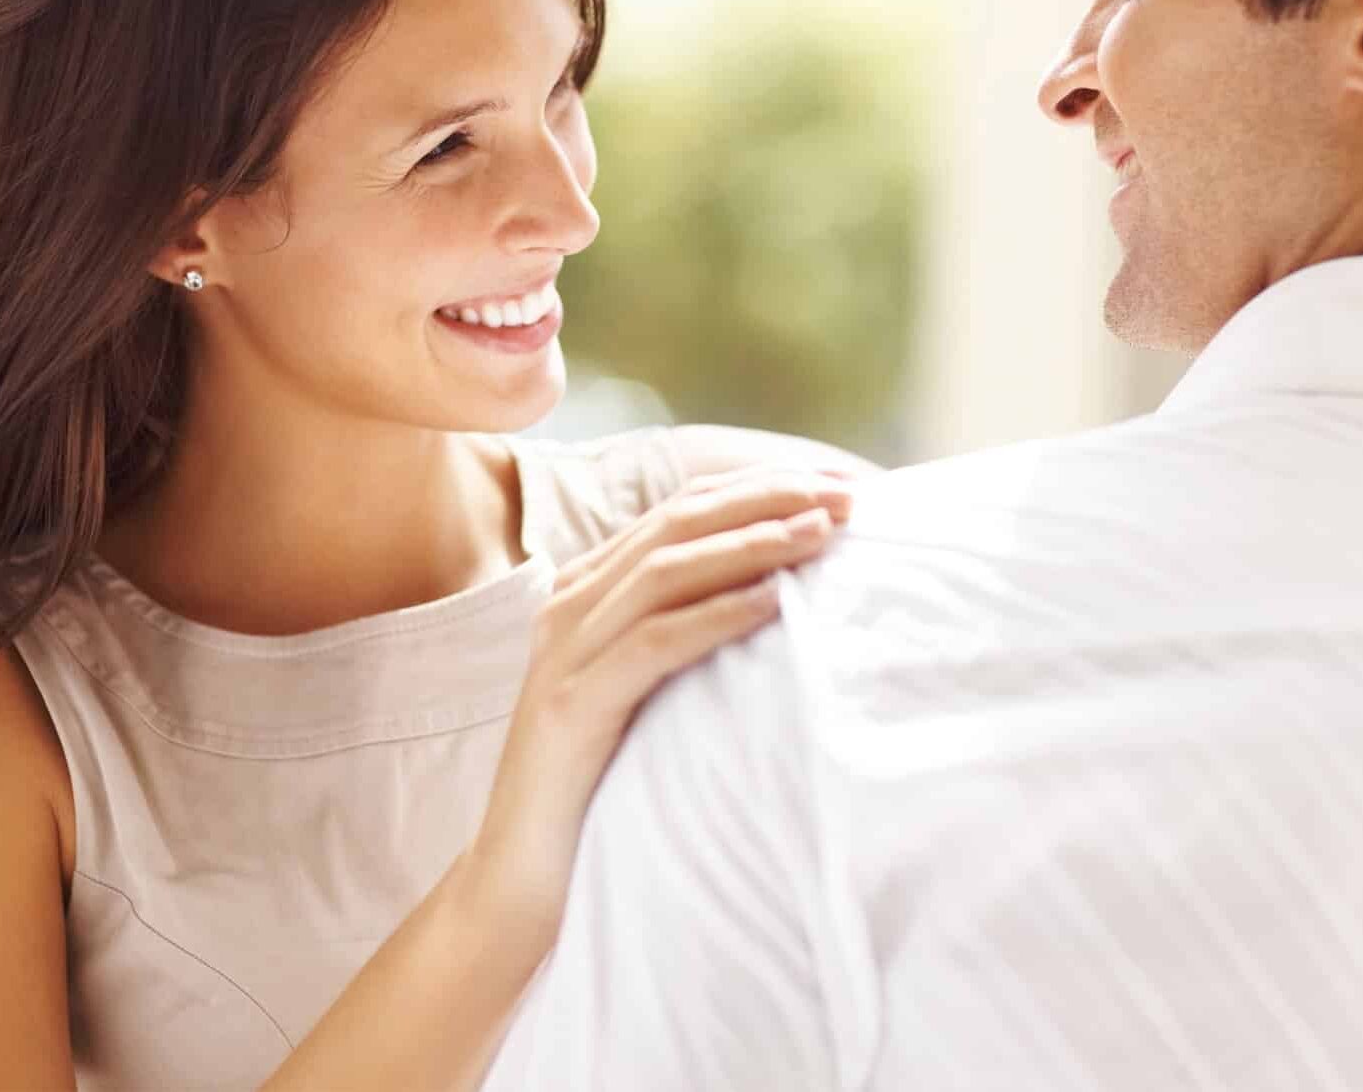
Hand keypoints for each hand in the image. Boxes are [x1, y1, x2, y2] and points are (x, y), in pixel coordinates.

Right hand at [458, 468, 850, 948]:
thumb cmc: (600, 780)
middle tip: (844, 497)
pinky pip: (653, 643)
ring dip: (751, 543)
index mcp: (587, 587)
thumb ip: (684, 629)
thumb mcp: (645, 685)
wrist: (517, 878)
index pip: (681, 506)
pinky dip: (717, 615)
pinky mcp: (570, 704)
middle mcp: (570, 602)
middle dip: (767, 498)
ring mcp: (564, 649)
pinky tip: (774, 602)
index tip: (839, 484)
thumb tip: (784, 587)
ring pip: (666, 568)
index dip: (760, 485)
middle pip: (678, 520)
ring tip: (820, 534)